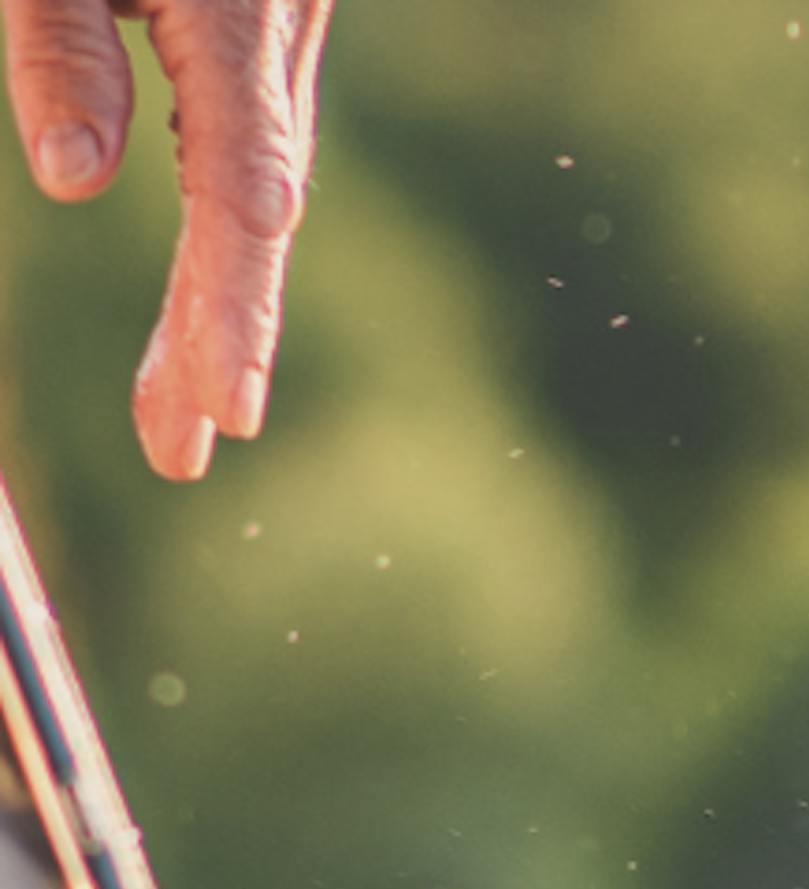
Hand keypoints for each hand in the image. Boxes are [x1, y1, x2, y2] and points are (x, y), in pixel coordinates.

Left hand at [2, 0, 331, 480]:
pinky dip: (228, 234)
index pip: (242, 186)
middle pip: (259, 212)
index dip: (232, 299)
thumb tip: (81, 182)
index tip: (227, 403)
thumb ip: (59, 40)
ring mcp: (276, 31)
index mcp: (227, 10)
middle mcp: (273, 32)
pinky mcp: (257, 24)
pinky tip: (208, 298)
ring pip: (257, 189)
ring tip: (181, 414)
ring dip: (220, 304)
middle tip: (188, 452)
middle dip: (221, 335)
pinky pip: (249, 147)